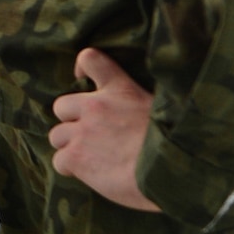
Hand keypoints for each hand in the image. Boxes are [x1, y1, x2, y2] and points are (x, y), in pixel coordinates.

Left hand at [49, 48, 162, 212]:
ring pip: (57, 135)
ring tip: (91, 159)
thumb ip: (139, 108)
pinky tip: (87, 175)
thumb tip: (134, 120)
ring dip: (70, 146)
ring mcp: (82, 131)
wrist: (171, 173)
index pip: (90, 59)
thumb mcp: (164, 113)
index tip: (82, 78)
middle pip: (62, 106)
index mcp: (120, 89)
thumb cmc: (175, 147)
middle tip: (92, 137)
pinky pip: (59, 161)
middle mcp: (95, 106)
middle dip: (72, 121)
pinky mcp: (76, 157)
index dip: (82, 67)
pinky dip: (69, 169)